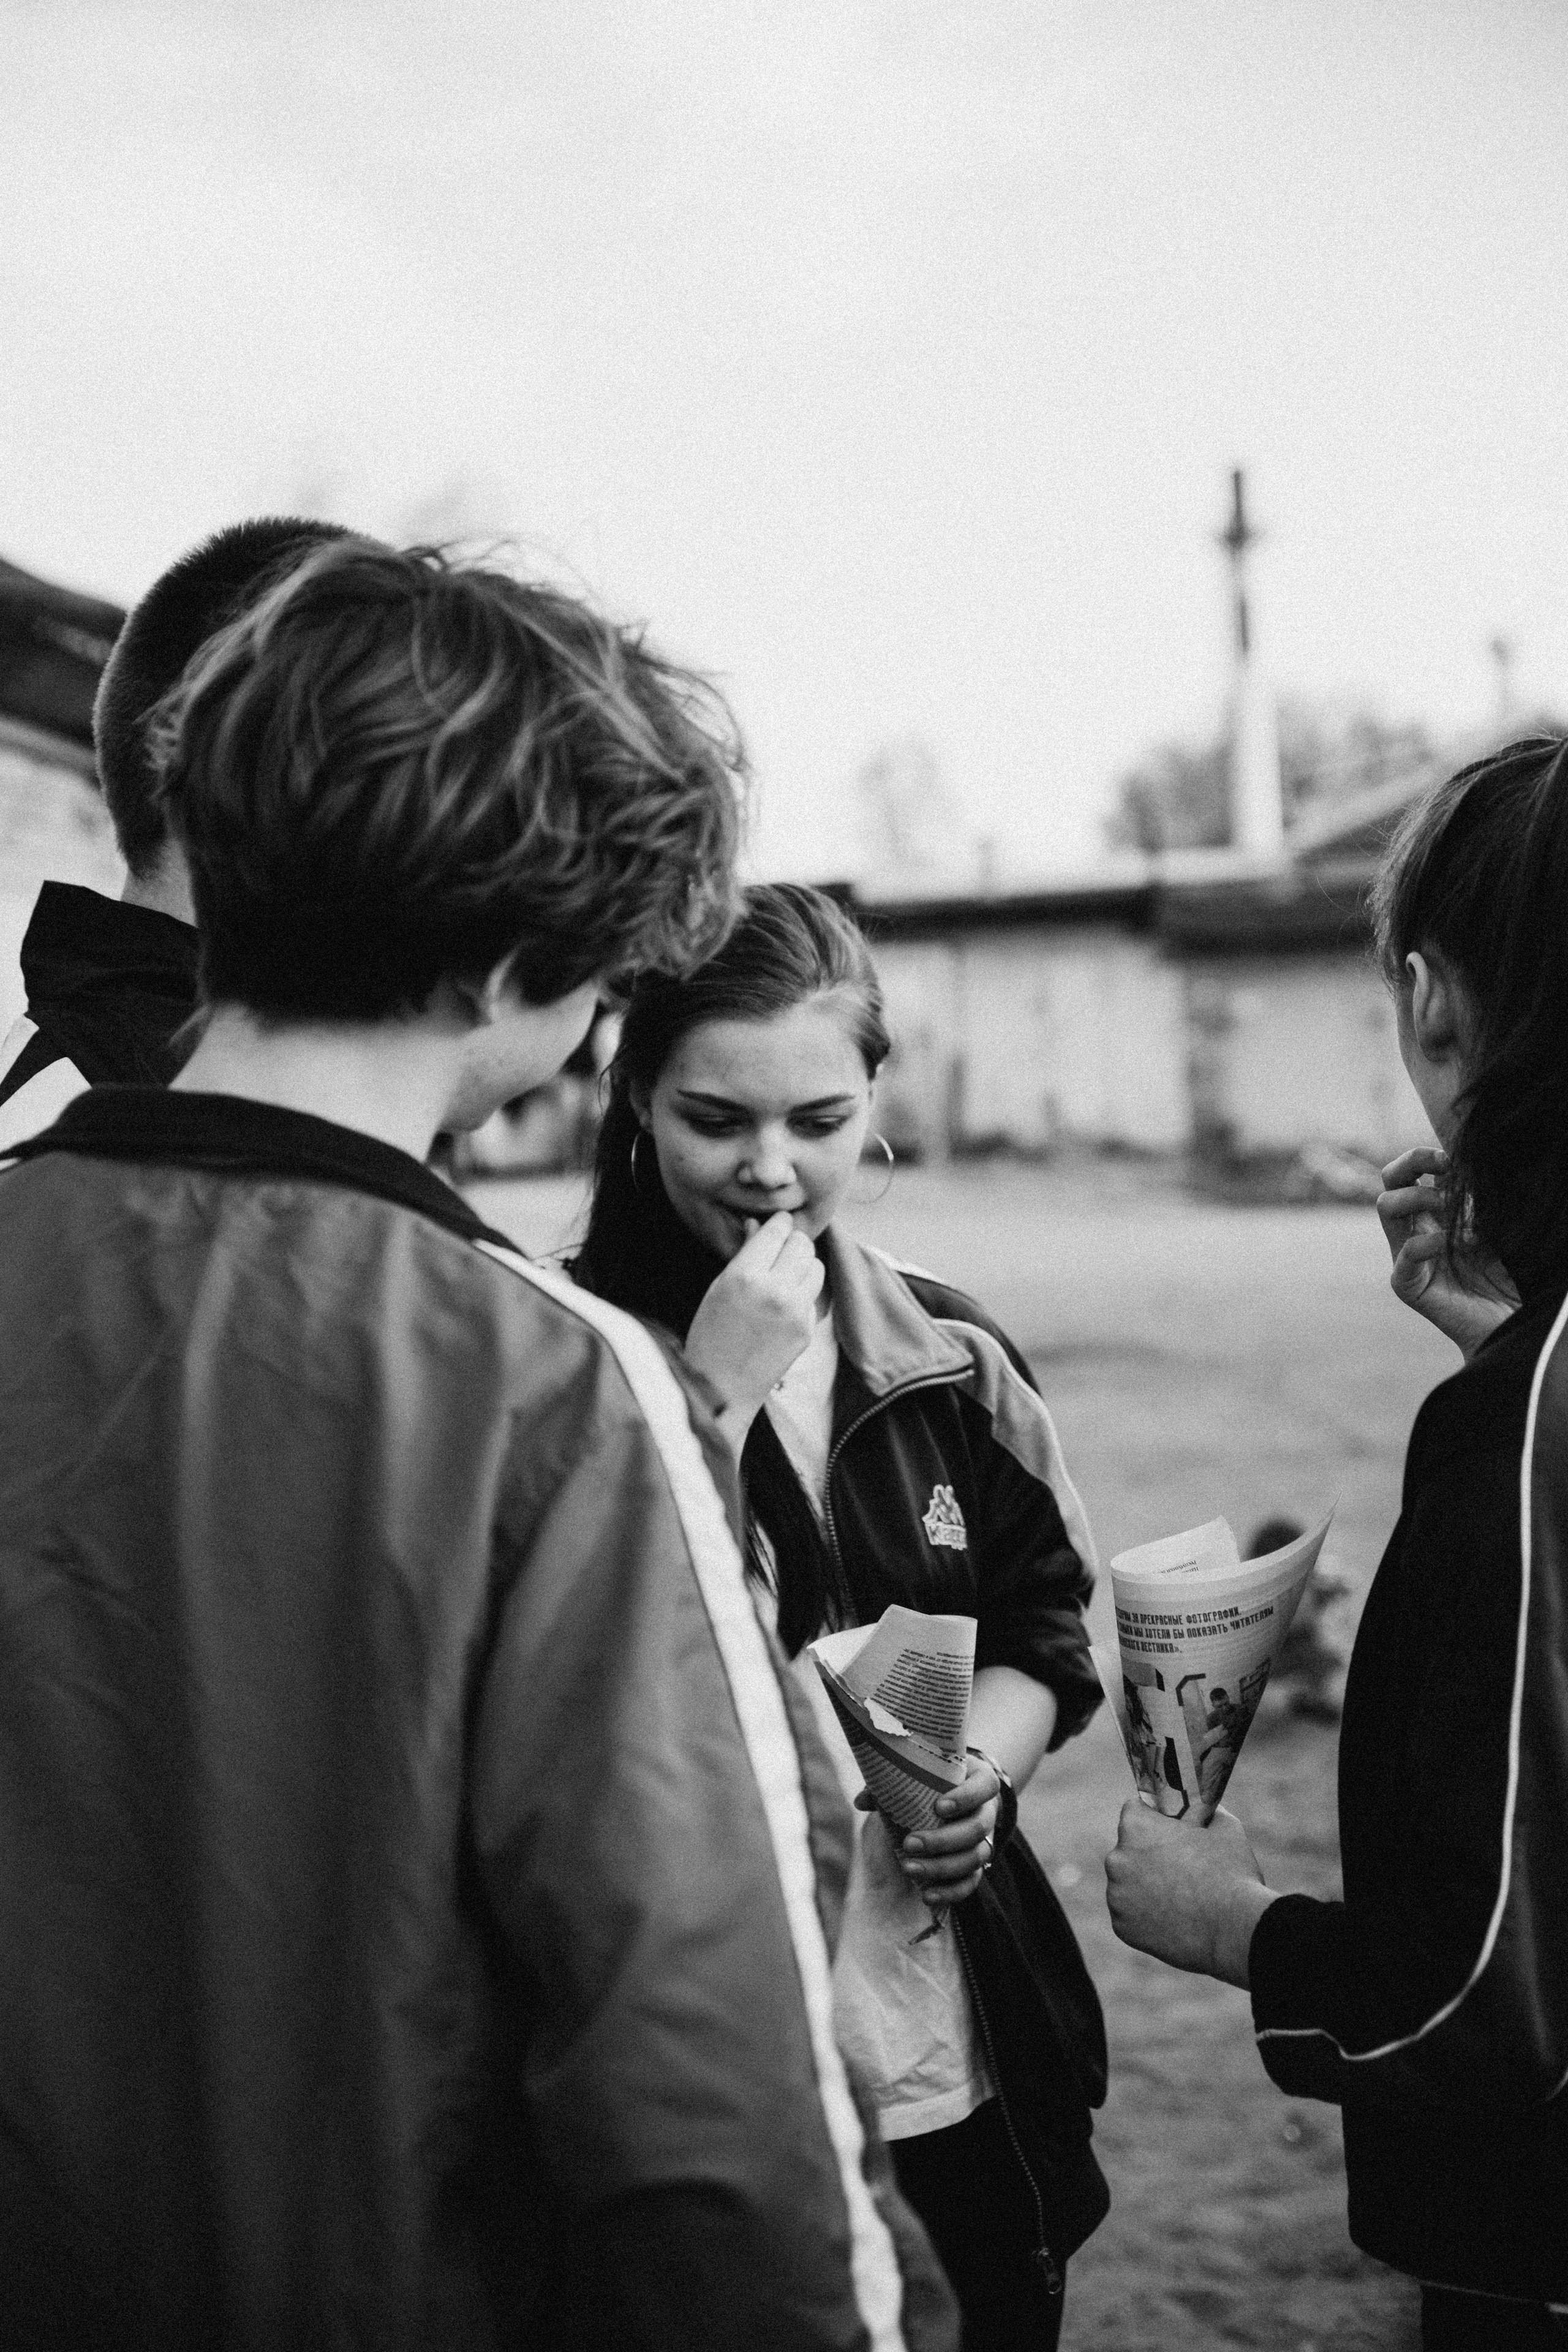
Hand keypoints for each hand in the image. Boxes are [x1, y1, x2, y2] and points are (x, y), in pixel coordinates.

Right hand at [684, 1212, 823, 1437]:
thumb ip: (744, 1255)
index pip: (777, 1231)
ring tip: (784, 1274)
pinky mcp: (807, 1329)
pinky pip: (813, 1295)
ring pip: (816, 1266)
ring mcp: (795, 1311)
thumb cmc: (709, 1335)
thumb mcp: (718, 1288)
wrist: (721, 1388)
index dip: (779, 1222)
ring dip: (802, 1264)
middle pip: (802, 1244)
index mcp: (745, 1276)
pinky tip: (783, 1302)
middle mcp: (774, 1290)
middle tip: (780, 1248)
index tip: (779, 1222)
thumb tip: (756, 1224)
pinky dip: (803, 1292)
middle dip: (792, 1242)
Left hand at [866, 1757, 1000, 1914]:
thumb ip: (894, 1782)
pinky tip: (926, 1895)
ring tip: (908, 1868)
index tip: (938, 1806)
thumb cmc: (933, 1782)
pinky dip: (950, 1892)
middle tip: (910, 1843)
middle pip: (977, 1828)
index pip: (986, 1785)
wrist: (952, 1798)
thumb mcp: (920, 1774)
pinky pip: (970, 1883)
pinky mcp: (976, 1866)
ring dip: (941, 1867)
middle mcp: (987, 1811)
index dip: (966, 1797)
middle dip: (943, 1839)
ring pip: (974, 1858)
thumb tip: (861, 1801)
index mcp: (979, 1779)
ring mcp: (985, 1840)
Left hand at [1103, 1799, 1274, 1986]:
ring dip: (1146, 1887)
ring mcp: (1116, 1895)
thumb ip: (1202, 1812)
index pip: (1136, 1811)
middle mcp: (1117, 1858)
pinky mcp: (1122, 1926)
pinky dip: (1146, 1916)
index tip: (1172, 1831)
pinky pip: (1130, 1914)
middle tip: (1181, 1869)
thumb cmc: (1230, 1874)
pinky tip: (1173, 1919)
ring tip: (1181, 1898)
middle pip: (1130, 1849)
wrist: (1234, 1931)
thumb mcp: (1223, 1826)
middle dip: (1150, 1855)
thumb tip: (1199, 1809)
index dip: (1156, 1819)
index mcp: (1136, 1826)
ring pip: (1128, 1883)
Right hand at [1376, 1147, 1516, 1358]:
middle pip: (1390, 1181)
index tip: (1451, 1158)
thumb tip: (1467, 1172)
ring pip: (1386, 1206)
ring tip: (1448, 1210)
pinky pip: (1404, 1254)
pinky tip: (1449, 1244)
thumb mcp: (1495, 1227)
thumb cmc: (1506, 1275)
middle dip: (1412, 1164)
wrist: (1508, 1322)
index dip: (1423, 1157)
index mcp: (1433, 1213)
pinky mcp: (1407, 1284)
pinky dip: (1426, 1242)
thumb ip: (1478, 1202)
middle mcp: (1415, 1229)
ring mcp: (1406, 1256)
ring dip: (1419, 1198)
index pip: (1411, 1172)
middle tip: (1444, 1169)